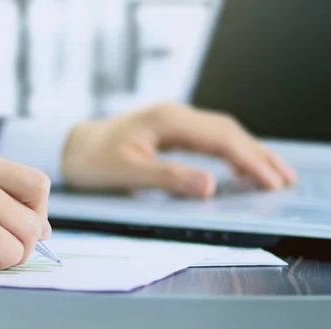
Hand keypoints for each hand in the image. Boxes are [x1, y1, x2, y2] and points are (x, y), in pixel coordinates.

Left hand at [61, 102, 296, 197]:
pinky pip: (208, 136)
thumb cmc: (93, 161)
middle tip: (285, 180)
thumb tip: (211, 186)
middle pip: (228, 130)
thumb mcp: (127, 173)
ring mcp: (173, 120)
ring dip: (248, 150)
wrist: (72, 147)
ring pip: (222, 131)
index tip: (271, 182)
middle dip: (258, 154)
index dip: (250, 160)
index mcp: (167, 121)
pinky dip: (229, 150)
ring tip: (273, 173)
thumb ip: (168, 178)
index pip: (221, 138)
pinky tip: (239, 165)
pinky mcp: (169, 129)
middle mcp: (175, 115)